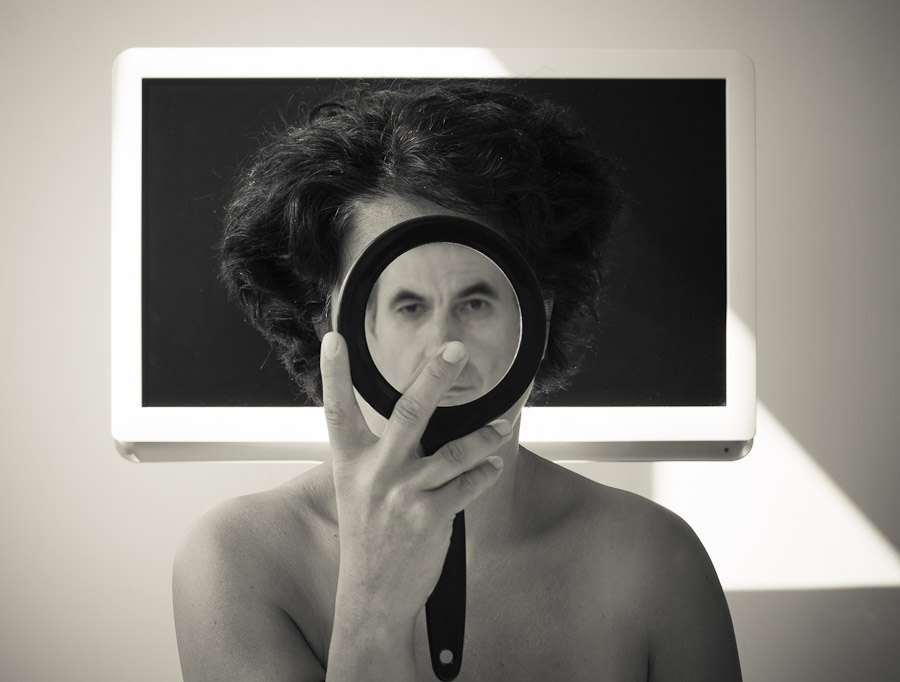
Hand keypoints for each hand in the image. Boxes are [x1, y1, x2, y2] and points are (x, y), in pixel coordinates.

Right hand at [320, 331, 508, 626]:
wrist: (371, 596)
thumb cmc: (367, 539)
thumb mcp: (356, 491)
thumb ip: (377, 455)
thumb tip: (410, 419)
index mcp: (350, 463)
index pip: (337, 410)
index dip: (333, 373)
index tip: (333, 339)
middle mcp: (375, 474)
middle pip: (408, 413)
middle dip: (434, 378)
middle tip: (454, 351)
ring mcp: (404, 495)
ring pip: (453, 451)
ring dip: (484, 436)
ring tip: (502, 424)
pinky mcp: (430, 517)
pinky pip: (468, 485)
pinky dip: (485, 473)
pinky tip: (493, 465)